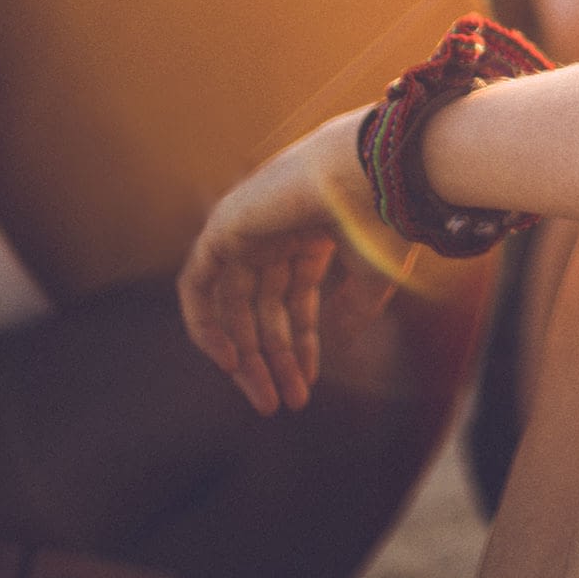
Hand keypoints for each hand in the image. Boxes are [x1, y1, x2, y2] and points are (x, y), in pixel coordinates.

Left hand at [176, 112, 399, 413]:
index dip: (299, 345)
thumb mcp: (372, 277)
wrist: (373, 174)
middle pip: (261, 308)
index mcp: (312, 233)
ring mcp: (248, 227)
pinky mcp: (224, 227)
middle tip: (281, 403)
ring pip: (234, 305)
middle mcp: (276, 230)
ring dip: (247, 354)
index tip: (306, 384)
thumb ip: (352, 307)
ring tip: (266, 398)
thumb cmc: (381, 219)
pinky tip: (230, 362)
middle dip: (272, 358)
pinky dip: (204, 323)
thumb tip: (338, 339)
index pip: (294, 298)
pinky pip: (197, 283)